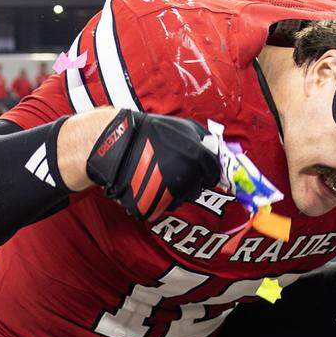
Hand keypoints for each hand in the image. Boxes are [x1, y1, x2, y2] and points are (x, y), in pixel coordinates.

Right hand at [86, 109, 219, 220]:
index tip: (200, 168)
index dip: (207, 171)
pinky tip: (150, 184)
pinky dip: (159, 199)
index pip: (214, 175)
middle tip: (174, 168)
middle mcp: (188, 180)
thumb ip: (205, 141)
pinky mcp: (154, 209)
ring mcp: (170, 196)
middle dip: (191, 181)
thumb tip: (218, 154)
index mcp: (197, 158)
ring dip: (175, 191)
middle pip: (198, 189)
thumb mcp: (184, 126)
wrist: (117, 145)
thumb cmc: (150, 133)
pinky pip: (164, 207)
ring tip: (159, 174)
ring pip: (181, 200)